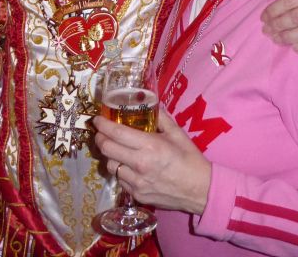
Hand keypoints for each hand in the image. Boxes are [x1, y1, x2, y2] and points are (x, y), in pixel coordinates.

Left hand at [94, 109, 211, 214]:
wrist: (200, 190)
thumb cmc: (190, 159)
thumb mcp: (178, 133)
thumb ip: (161, 117)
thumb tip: (150, 103)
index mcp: (150, 146)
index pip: (116, 133)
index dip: (103, 125)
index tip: (97, 120)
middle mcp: (139, 164)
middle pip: (107, 150)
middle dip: (100, 139)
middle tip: (102, 133)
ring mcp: (136, 182)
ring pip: (111, 166)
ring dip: (111, 156)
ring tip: (117, 151)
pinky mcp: (137, 196)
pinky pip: (120, 180)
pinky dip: (121, 171)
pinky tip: (129, 167)